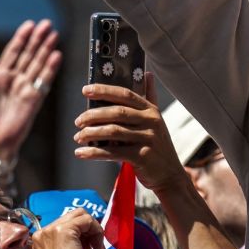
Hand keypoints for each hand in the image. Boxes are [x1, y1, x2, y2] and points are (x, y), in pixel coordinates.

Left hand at [0, 20, 62, 162]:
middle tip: (46, 24)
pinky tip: (56, 55)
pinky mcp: (34, 100)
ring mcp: (25, 89)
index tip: (29, 25)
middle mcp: (14, 81)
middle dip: (37, 40)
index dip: (21, 39)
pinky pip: (44, 80)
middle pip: (28, 55)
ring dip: (46, 50)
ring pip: (38, 64)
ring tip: (53, 35)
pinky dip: (50, 68)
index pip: (13, 53)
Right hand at [31, 207, 102, 248]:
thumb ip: (68, 242)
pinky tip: (98, 248)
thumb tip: (87, 231)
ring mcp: (52, 230)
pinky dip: (97, 231)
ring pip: (81, 215)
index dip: (81, 233)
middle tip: (94, 248)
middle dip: (88, 230)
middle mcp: (42, 232)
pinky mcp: (64, 230)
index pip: (65, 223)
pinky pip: (87, 220)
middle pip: (73, 216)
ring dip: (93, 231)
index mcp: (40, 239)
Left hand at [73, 77, 187, 191]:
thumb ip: (150, 98)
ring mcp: (148, 139)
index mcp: (151, 110)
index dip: (104, 91)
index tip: (85, 90)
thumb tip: (148, 74)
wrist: (170, 175)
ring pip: (113, 132)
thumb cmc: (157, 146)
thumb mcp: (157, 120)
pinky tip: (81, 153)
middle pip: (117, 112)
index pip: (125, 95)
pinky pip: (112, 152)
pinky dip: (94, 152)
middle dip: (93, 115)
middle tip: (78, 121)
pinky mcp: (142, 156)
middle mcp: (151, 122)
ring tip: (78, 137)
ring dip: (91, 134)